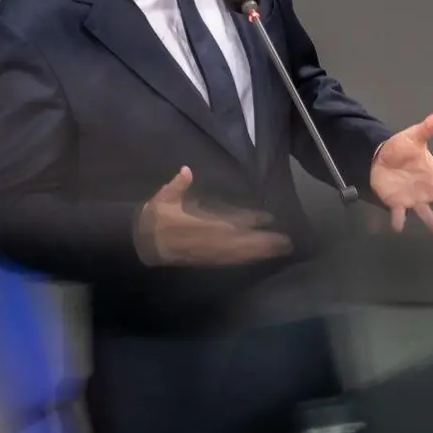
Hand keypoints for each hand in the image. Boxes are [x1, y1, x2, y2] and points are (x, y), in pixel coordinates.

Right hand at [136, 168, 290, 265]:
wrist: (144, 244)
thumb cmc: (155, 219)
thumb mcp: (163, 198)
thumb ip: (177, 186)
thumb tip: (186, 170)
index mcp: (203, 224)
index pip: (233, 221)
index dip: (252, 219)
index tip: (268, 217)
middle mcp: (211, 240)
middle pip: (244, 242)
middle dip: (266, 241)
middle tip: (288, 241)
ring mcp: (211, 253)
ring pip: (241, 254)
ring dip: (262, 252)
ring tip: (282, 250)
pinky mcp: (208, 261)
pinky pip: (232, 261)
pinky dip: (248, 259)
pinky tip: (259, 258)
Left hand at [369, 108, 432, 233]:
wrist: (378, 156)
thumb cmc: (400, 148)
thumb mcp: (415, 136)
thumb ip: (430, 127)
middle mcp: (428, 189)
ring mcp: (413, 198)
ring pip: (426, 213)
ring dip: (432, 222)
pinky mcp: (397, 202)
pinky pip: (399, 215)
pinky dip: (399, 222)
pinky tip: (399, 229)